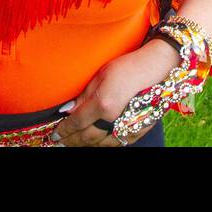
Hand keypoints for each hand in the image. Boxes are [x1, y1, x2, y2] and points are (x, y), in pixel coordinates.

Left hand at [49, 38, 179, 146]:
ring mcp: (126, 127)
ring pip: (100, 144)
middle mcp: (113, 120)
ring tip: (74, 143)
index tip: (54, 134)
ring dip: (85, 144)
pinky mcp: (137, 130)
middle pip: (86, 137)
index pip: (76, 123)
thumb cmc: (128, 67)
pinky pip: (116, 143)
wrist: (156, 69)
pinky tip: (96, 142)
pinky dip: (102, 145)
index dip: (63, 130)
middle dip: (71, 140)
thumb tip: (67, 111)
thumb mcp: (100, 76)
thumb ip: (83, 96)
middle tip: (60, 142)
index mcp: (102, 104)